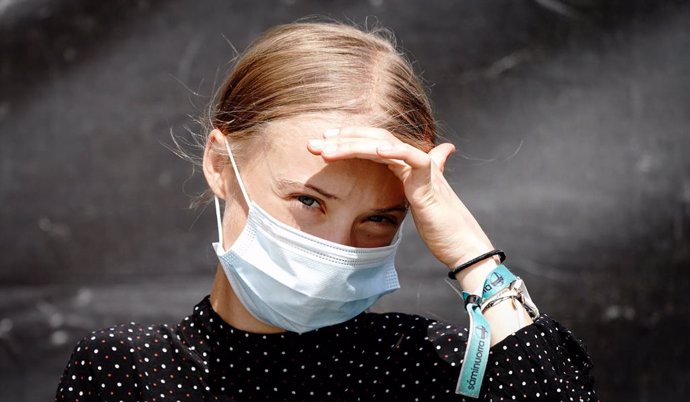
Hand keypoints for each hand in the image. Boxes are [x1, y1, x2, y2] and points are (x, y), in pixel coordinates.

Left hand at [307, 127, 498, 289]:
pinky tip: (376, 150)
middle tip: (313, 144)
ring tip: (325, 149)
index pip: (374, 143)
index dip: (349, 139)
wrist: (464, 247)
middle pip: (375, 139)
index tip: (324, 143)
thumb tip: (427, 167)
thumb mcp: (420, 204)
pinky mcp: (430, 183)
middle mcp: (415, 162)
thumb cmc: (442, 229)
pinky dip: (395, 151)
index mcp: (407, 166)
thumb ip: (413, 184)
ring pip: (386, 145)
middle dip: (342, 138)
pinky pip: (413, 159)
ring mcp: (423, 170)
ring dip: (353, 144)